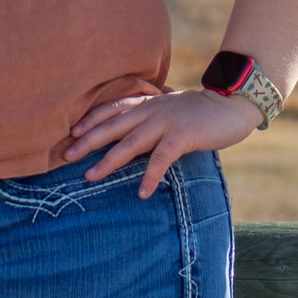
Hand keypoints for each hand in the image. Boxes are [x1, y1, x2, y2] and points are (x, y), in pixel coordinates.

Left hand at [64, 88, 258, 197]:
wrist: (231, 104)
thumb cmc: (200, 110)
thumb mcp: (170, 108)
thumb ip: (152, 115)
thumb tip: (136, 129)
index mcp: (147, 104)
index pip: (111, 109)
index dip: (90, 120)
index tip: (72, 133)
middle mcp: (150, 111)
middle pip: (111, 126)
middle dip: (87, 142)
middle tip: (66, 156)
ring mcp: (165, 123)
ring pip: (129, 143)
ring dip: (108, 161)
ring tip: (90, 177)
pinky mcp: (181, 137)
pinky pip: (160, 159)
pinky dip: (149, 176)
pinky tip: (141, 192)